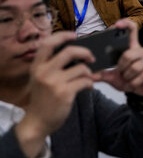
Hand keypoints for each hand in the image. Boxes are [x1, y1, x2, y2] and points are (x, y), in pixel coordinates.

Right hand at [15, 32, 95, 157]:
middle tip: (91, 58)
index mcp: (37, 66)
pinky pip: (85, 81)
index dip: (63, 36)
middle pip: (69, 52)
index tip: (74, 35)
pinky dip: (90, 84)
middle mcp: (44, 72)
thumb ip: (51, 65)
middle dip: (85, 52)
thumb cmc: (43, 98)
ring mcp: (54, 82)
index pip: (48, 43)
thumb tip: (75, 51)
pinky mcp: (65, 93)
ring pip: (81, 68)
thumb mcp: (40, 78)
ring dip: (89, 73)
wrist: (38, 122)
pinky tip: (89, 88)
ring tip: (88, 79)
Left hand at [97, 19, 142, 95]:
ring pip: (135, 67)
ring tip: (129, 78)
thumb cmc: (128, 79)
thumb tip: (89, 75)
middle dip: (122, 67)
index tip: (117, 25)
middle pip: (128, 54)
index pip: (132, 30)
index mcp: (132, 47)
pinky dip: (134, 83)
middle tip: (122, 72)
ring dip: (128, 77)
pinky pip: (141, 76)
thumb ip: (102, 75)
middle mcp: (142, 50)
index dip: (125, 24)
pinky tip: (134, 83)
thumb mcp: (113, 77)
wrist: (142, 90)